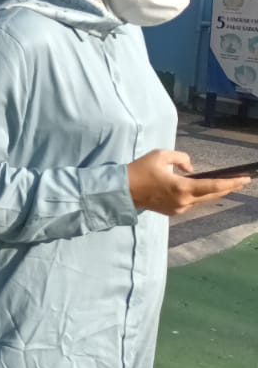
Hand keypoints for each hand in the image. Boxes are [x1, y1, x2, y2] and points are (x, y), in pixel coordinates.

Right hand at [128, 149, 249, 215]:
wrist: (122, 191)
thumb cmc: (140, 170)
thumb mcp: (160, 155)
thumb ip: (181, 159)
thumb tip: (191, 169)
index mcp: (182, 188)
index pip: (213, 186)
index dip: (232, 182)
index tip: (246, 179)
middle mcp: (184, 201)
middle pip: (212, 195)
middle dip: (228, 187)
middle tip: (242, 181)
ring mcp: (179, 209)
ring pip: (202, 199)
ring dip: (212, 191)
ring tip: (224, 184)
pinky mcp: (173, 212)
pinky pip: (191, 202)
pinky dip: (197, 195)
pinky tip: (198, 189)